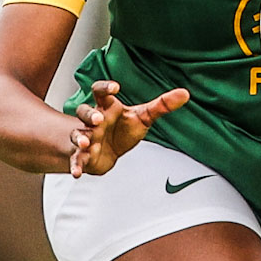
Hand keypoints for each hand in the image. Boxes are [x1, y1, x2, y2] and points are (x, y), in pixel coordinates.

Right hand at [68, 80, 189, 177]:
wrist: (108, 152)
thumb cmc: (123, 129)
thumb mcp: (143, 117)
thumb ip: (162, 106)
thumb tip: (185, 93)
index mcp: (107, 107)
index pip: (101, 92)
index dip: (106, 87)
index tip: (115, 87)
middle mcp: (93, 121)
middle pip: (84, 111)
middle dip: (90, 115)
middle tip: (99, 119)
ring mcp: (86, 137)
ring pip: (78, 134)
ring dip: (80, 138)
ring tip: (86, 142)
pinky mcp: (84, 156)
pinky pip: (77, 159)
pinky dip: (76, 166)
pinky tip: (76, 173)